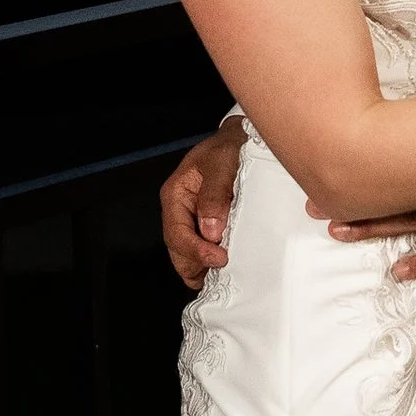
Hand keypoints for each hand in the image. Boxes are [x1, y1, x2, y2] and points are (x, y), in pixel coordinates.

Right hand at [160, 116, 245, 287]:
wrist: (240, 140)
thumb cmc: (229, 147)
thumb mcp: (223, 162)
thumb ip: (215, 194)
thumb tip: (211, 230)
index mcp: (175, 194)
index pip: (177, 233)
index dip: (196, 251)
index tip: (219, 258)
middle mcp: (179, 211)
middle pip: (178, 250)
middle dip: (196, 265)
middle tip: (222, 272)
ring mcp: (191, 220)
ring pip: (187, 254)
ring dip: (202, 267)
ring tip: (223, 275)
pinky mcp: (206, 226)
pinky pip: (202, 250)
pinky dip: (210, 262)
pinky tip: (225, 268)